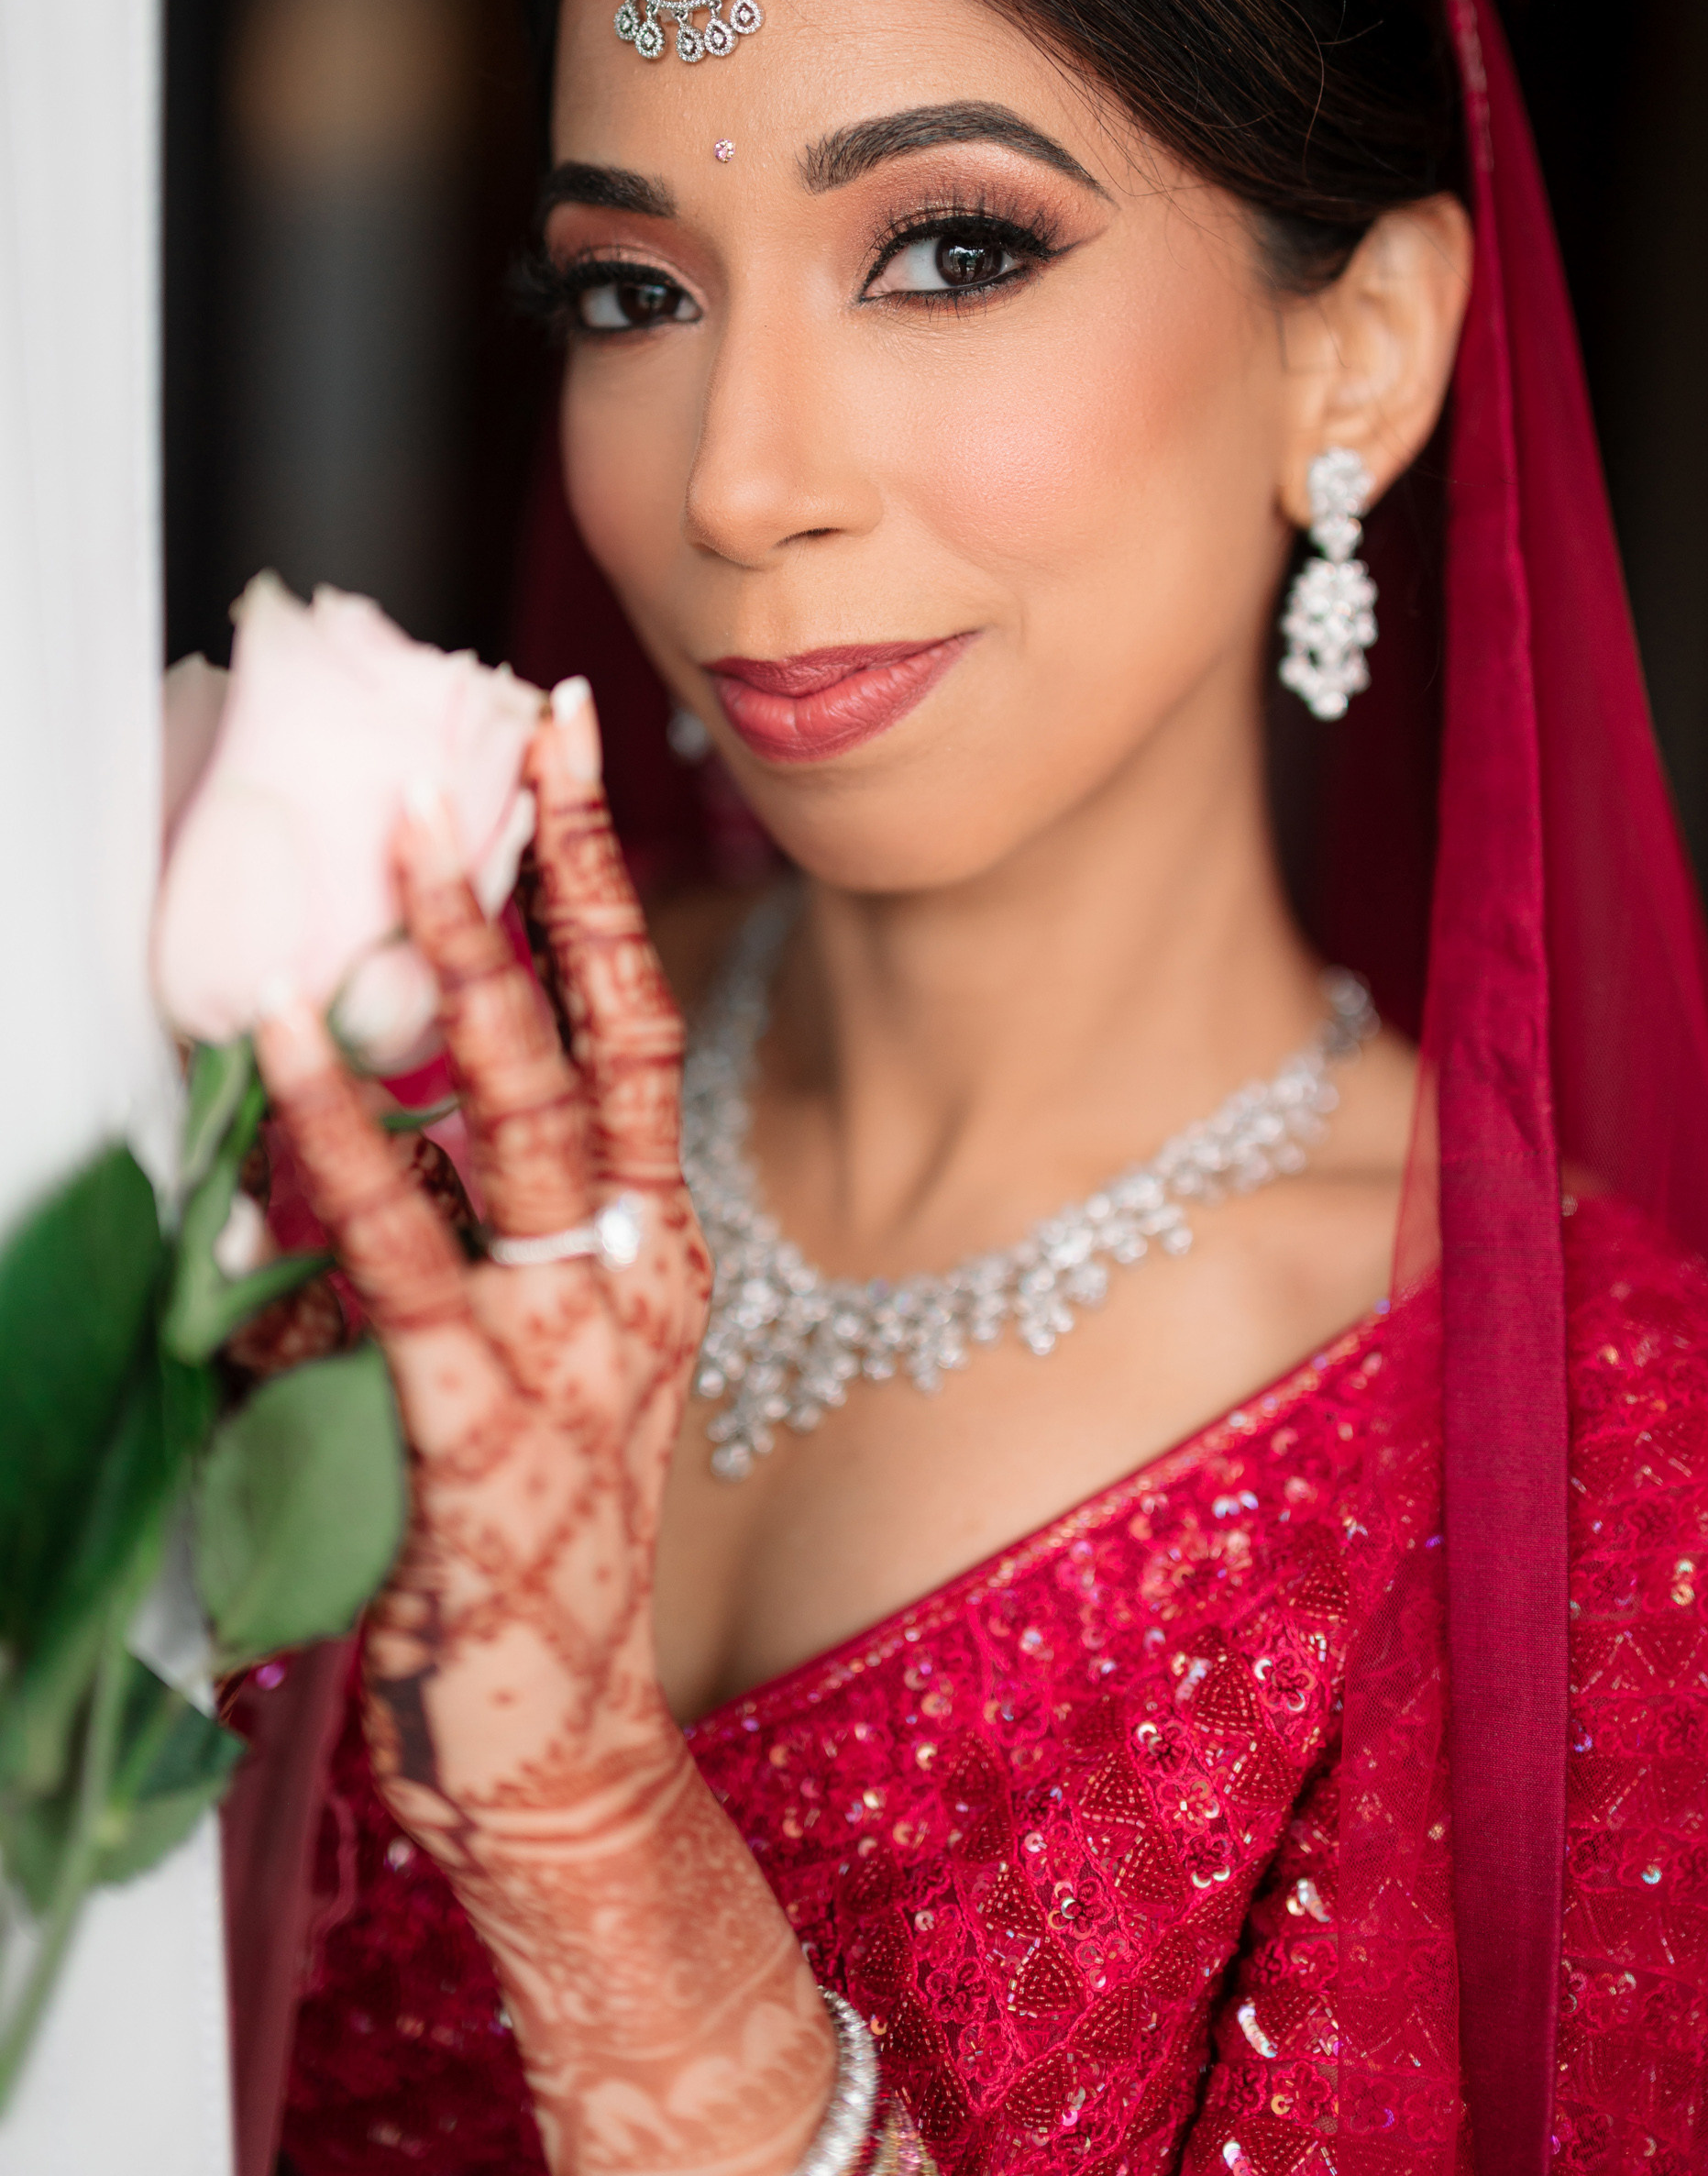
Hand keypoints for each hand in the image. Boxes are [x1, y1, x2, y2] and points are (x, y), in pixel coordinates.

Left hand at [255, 682, 832, 2175]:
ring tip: (402, 844)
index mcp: (656, 1254)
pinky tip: (275, 1051)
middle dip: (551, 880)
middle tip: (509, 740)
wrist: (548, 1742)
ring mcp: (566, 1347)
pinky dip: (333, 1138)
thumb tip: (346, 1096)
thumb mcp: (522, 1365)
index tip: (577, 751)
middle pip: (601, 1040)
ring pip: (517, 1116)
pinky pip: (393, 1246)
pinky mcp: (473, 1417)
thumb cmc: (519, 1545)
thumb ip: (451, 1234)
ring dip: (459, 968)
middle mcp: (635, 1279)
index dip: (608, 886)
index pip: (641, 1032)